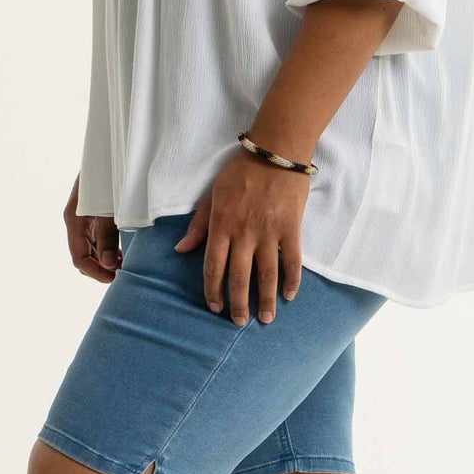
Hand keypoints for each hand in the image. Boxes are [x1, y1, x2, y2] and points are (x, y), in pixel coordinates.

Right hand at [64, 176, 120, 282]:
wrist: (111, 148)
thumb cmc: (110, 174)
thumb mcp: (110, 206)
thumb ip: (108, 235)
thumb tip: (108, 265)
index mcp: (74, 219)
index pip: (79, 257)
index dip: (95, 272)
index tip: (114, 279)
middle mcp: (76, 221)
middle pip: (84, 256)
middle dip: (100, 269)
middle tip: (123, 275)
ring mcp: (84, 218)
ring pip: (91, 250)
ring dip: (105, 261)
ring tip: (125, 266)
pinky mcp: (94, 214)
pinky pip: (97, 239)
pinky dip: (108, 250)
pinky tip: (122, 254)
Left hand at [173, 149, 307, 323]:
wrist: (274, 151)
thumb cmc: (240, 171)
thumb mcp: (212, 195)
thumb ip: (198, 225)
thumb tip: (181, 250)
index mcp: (221, 225)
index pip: (213, 267)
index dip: (212, 291)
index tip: (214, 308)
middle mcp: (243, 233)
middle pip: (238, 277)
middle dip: (238, 304)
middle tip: (238, 322)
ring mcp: (268, 232)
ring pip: (266, 275)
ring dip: (265, 300)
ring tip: (265, 319)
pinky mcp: (290, 228)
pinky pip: (292, 260)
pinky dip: (292, 280)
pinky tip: (289, 295)